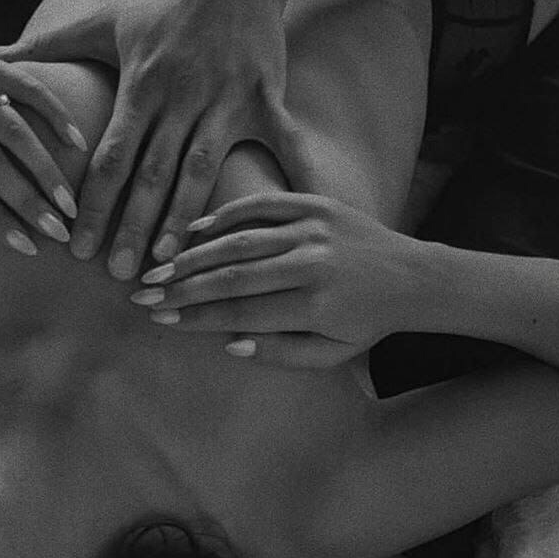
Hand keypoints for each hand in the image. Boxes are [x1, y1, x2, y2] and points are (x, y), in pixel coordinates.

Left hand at [0, 0, 313, 278]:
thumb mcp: (101, 19)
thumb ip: (43, 47)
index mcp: (141, 84)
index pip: (110, 156)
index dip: (93, 204)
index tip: (78, 247)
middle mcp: (182, 98)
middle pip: (152, 175)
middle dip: (134, 227)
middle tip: (121, 276)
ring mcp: (226, 101)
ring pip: (203, 172)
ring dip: (187, 220)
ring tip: (174, 266)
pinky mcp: (265, 99)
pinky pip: (285, 146)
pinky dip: (297, 179)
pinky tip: (307, 216)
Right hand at [126, 191, 426, 367]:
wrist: (413, 277)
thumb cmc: (366, 323)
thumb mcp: (330, 354)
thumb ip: (280, 354)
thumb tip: (229, 344)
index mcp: (315, 305)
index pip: (242, 312)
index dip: (197, 316)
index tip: (161, 318)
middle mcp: (312, 264)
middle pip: (234, 275)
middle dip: (184, 286)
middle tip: (145, 292)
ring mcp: (313, 229)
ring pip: (242, 240)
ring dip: (196, 254)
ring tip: (162, 265)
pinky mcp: (316, 203)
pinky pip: (264, 205)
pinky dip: (228, 215)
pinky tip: (197, 229)